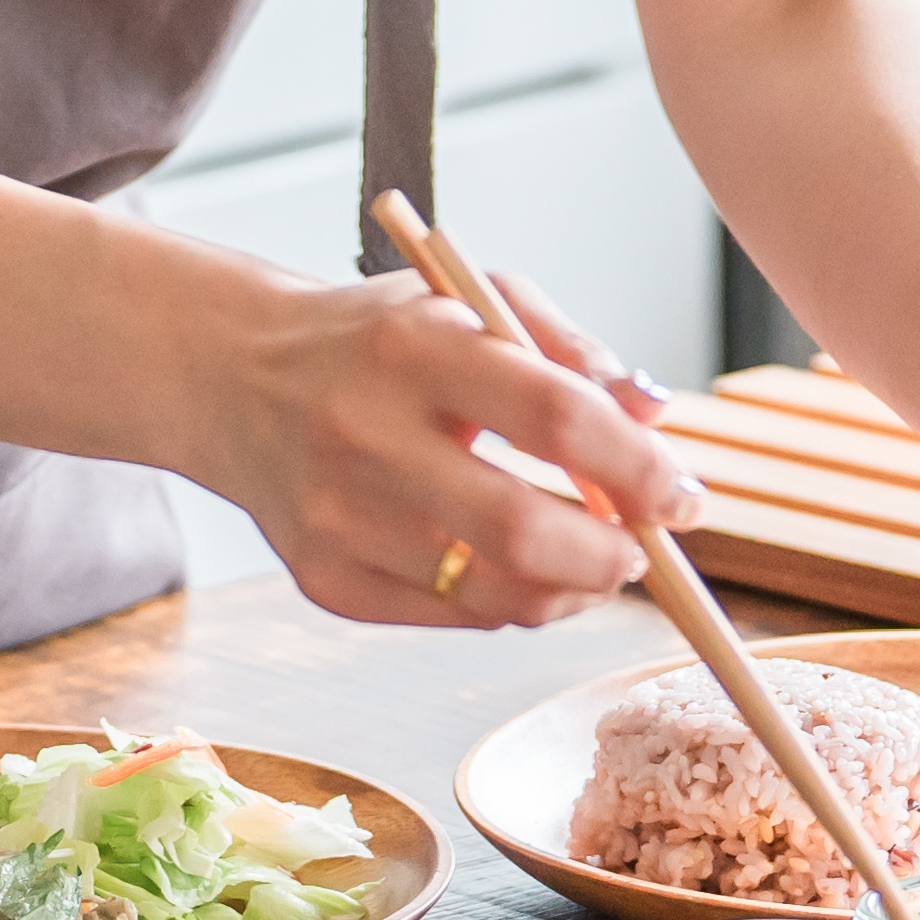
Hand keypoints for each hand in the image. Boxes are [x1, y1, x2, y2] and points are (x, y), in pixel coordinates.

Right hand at [208, 260, 698, 631]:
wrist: (235, 377)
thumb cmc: (377, 339)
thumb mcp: (469, 301)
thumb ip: (569, 350)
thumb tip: (655, 414)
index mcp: (413, 347)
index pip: (554, 415)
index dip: (637, 466)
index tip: (685, 495)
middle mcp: (365, 434)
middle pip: (523, 529)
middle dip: (613, 555)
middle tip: (645, 548)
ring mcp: (339, 518)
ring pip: (495, 594)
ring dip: (573, 590)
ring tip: (595, 562)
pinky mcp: (325, 580)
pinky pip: (452, 617)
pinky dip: (510, 601)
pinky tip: (519, 567)